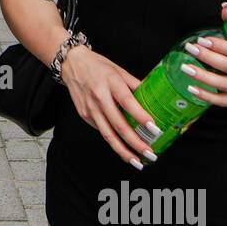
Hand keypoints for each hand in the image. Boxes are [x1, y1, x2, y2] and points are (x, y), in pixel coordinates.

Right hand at [62, 45, 156, 167]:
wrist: (71, 64)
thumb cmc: (97, 66)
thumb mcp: (119, 70)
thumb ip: (135, 85)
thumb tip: (155, 96)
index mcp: (111, 82)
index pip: (128, 102)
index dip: (141, 116)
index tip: (154, 128)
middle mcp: (99, 97)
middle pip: (118, 125)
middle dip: (135, 142)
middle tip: (150, 153)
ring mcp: (90, 108)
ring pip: (108, 134)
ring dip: (123, 150)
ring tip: (137, 161)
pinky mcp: (85, 115)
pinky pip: (102, 131)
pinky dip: (114, 141)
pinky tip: (124, 149)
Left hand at [178, 3, 226, 106]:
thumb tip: (225, 7)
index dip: (219, 45)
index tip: (202, 40)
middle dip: (208, 58)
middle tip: (191, 50)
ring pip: (226, 85)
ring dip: (204, 78)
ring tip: (186, 68)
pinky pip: (223, 101)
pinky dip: (207, 97)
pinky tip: (192, 88)